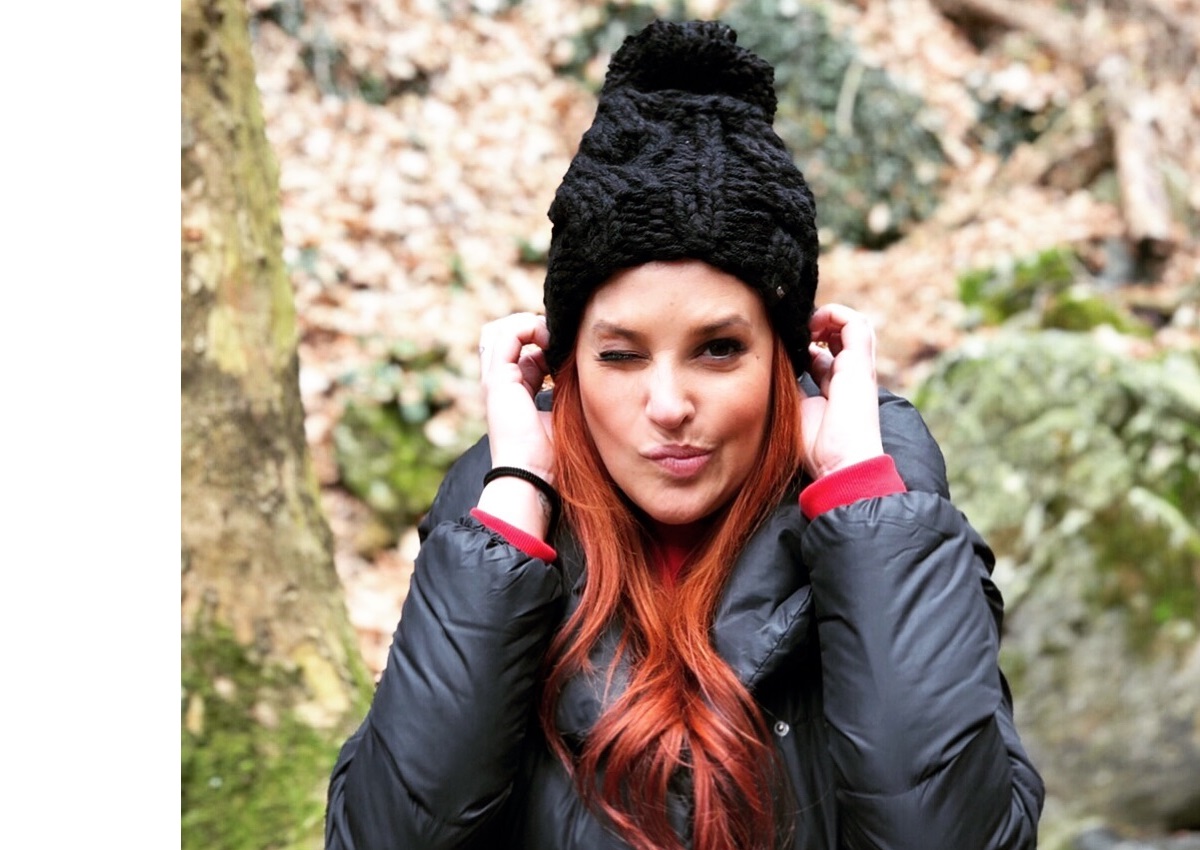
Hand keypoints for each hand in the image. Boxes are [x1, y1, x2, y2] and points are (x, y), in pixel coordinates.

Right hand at [478, 312, 554, 481]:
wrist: (532, 475)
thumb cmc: (551, 454)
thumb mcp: (561, 412)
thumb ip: (564, 388)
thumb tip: (583, 370)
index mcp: (513, 391)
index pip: (519, 350)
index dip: (543, 340)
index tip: (567, 346)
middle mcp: (500, 382)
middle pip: (503, 335)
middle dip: (530, 326)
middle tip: (558, 335)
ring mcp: (495, 380)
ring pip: (499, 330)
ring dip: (527, 324)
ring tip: (551, 334)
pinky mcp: (497, 379)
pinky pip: (505, 336)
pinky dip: (527, 328)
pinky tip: (548, 339)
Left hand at [799, 305, 884, 479]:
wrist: (841, 463)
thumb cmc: (818, 447)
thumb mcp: (796, 409)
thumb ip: (791, 387)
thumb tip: (777, 367)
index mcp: (835, 387)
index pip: (825, 355)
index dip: (805, 344)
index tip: (785, 346)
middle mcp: (849, 374)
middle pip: (840, 336)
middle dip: (817, 326)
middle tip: (794, 332)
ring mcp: (858, 367)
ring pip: (853, 325)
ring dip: (828, 317)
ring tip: (806, 325)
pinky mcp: (861, 363)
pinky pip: (856, 324)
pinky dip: (836, 314)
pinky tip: (813, 326)